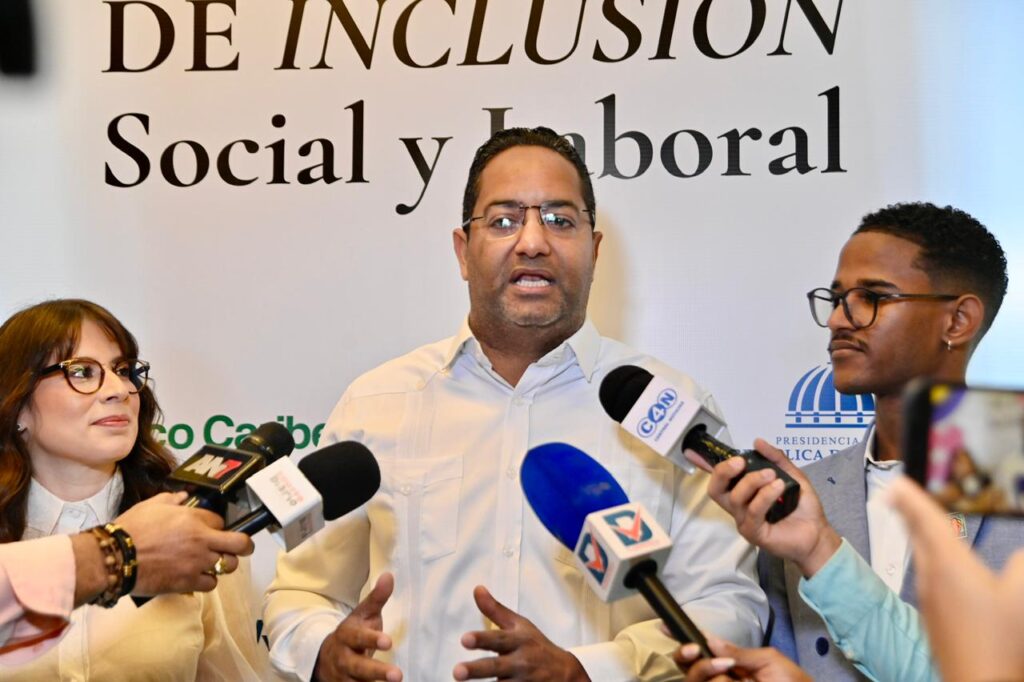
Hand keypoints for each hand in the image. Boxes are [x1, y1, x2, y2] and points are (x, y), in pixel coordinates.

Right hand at [115, 491, 253, 594]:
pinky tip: (199, 576)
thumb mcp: (152, 505)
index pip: (221, 521)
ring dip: (224, 564)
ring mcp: (197, 563)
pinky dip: (207, 580)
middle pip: (240, 544)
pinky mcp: (187, 583)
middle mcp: (202, 541)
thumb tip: (184, 496)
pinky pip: (210, 584)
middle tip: (243, 547)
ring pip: (228, 566)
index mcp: (194, 519)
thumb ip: (173, 499)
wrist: (115, 557)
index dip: (218, 524)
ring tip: (215, 562)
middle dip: (245, 545)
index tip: (213, 528)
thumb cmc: (132, 528)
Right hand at [313, 573, 401, 681]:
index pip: (358, 637)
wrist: (327, 657)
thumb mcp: (363, 614)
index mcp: (346, 635)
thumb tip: (389, 575)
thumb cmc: (354, 632)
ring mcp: (343, 677)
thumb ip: (377, 598)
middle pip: (358, 667)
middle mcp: (343, 658)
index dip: (372, 639)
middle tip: (398, 675)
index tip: (388, 642)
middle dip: (377, 671)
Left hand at [453, 585, 588, 680]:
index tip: (464, 639)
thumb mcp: (520, 625)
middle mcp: (521, 662)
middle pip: (496, 667)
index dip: (481, 639)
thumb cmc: (536, 645)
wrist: (566, 673)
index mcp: (518, 641)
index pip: (498, 639)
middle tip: (457, 672)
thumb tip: (476, 588)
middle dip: (476, 670)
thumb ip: (495, 610)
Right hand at [675, 635, 809, 681]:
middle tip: (697, 650)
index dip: (683, 640)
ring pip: (693, 679)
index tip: (666, 627)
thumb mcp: (770, 661)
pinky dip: (716, 680)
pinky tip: (729, 679)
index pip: (700, 652)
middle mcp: (721, 679)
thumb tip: (710, 639)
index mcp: (731, 665)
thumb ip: (740, 652)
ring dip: (706, 671)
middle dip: (687, 655)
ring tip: (728, 670)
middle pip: (686, 666)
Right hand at [686, 439, 839, 576]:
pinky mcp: (754, 533)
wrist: (818, 534)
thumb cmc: (802, 508)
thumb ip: (776, 459)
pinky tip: (779, 487)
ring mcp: (744, 520)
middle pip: (715, 489)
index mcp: (743, 492)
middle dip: (723, 471)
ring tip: (773, 477)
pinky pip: (752, 511)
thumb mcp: (792, 476)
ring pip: (735, 497)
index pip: (719, 478)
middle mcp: (738, 506)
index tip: (691, 451)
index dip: (704, 465)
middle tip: (741, 462)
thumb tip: (757, 442)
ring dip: (753, 481)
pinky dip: (764, 495)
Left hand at [888, 477, 1023, 681]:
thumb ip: (1021, 567)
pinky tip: (935, 563)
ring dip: (917, 534)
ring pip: (920, 556)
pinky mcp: (933, 617)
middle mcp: (931, 577)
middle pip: (917, 535)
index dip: (911, 497)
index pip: (925, 520)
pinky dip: (928, 558)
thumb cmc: (1000, 645)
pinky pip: (927, 576)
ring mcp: (929, 599)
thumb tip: (1020, 557)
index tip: (896, 481)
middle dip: (908, 511)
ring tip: (913, 518)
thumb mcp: (1022, 597)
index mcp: (949, 565)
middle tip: (895, 492)